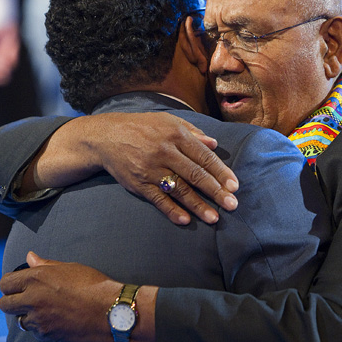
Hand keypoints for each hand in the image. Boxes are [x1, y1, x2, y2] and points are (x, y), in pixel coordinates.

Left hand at [0, 252, 120, 341]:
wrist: (109, 310)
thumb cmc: (93, 285)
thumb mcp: (70, 268)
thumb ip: (45, 264)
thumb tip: (29, 257)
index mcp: (36, 278)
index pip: (5, 283)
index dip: (10, 284)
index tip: (18, 285)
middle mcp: (32, 298)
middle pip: (5, 304)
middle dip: (12, 301)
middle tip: (26, 300)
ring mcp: (38, 318)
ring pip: (19, 320)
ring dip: (28, 316)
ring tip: (45, 310)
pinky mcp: (46, 334)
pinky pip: (34, 331)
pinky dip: (41, 327)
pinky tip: (55, 320)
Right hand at [27, 112, 239, 224]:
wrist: (106, 136)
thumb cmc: (142, 127)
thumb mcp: (168, 121)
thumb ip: (193, 132)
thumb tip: (215, 144)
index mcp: (176, 135)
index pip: (204, 156)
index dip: (220, 172)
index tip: (234, 186)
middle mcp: (165, 152)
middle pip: (195, 175)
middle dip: (216, 191)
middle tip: (232, 205)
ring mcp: (151, 169)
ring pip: (179, 190)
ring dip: (198, 205)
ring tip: (214, 218)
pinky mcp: (139, 183)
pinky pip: (158, 199)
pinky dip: (171, 210)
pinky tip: (185, 220)